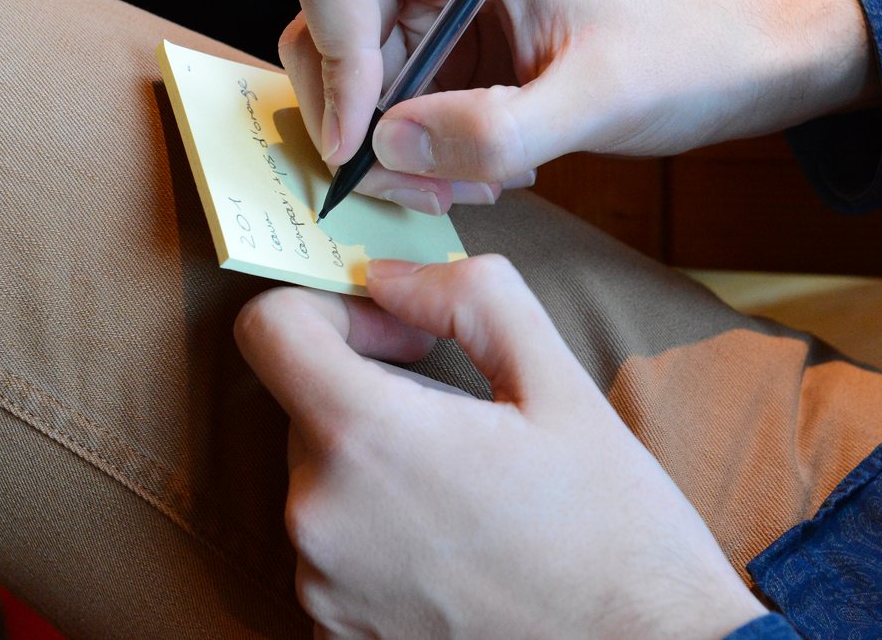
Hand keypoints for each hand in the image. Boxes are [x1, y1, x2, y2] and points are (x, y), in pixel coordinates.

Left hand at [234, 256, 767, 637]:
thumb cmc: (612, 526)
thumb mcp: (559, 382)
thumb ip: (468, 298)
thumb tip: (388, 278)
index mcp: (366, 437)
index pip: (269, 328)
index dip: (332, 310)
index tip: (398, 336)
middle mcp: (319, 518)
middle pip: (303, 404)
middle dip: (370, 389)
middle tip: (459, 415)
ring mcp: (321, 587)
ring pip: (321, 478)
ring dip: (375, 464)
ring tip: (467, 490)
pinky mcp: (335, 635)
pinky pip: (332, 548)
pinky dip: (376, 533)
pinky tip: (453, 547)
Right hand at [280, 0, 874, 213]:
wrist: (727, 65)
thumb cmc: (683, 53)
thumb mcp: (600, 96)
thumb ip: (497, 128)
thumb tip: (386, 149)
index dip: (333, 51)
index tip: (364, 140)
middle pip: (320, 29)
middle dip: (355, 122)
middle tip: (425, 187)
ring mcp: (427, 8)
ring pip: (343, 81)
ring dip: (386, 153)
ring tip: (470, 185)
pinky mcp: (437, 55)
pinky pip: (381, 111)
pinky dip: (410, 158)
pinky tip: (477, 175)